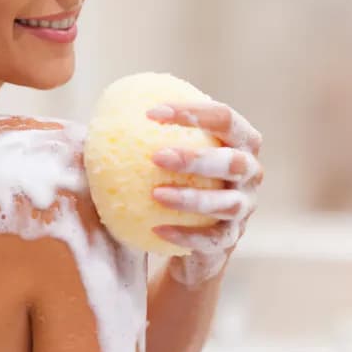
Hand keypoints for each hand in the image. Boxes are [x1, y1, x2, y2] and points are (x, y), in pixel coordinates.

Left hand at [145, 101, 262, 288]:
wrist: (192, 232)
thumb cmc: (173, 174)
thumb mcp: (163, 151)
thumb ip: (144, 131)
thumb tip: (101, 112)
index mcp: (239, 140)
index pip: (224, 118)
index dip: (193, 111)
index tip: (151, 112)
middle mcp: (250, 172)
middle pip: (233, 161)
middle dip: (197, 157)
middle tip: (157, 156)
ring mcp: (245, 208)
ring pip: (226, 203)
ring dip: (192, 198)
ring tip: (156, 194)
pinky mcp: (232, 239)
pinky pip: (212, 239)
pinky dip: (187, 234)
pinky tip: (157, 231)